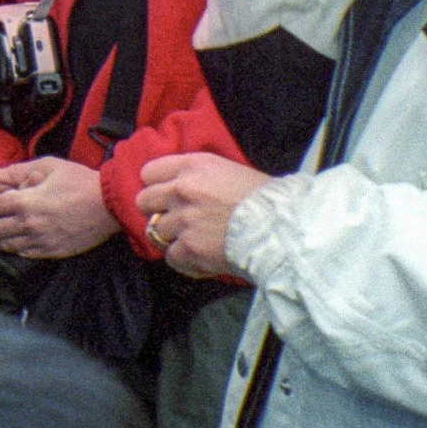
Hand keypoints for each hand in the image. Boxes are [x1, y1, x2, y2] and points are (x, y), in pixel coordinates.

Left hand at [0, 157, 119, 258]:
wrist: (109, 205)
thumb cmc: (80, 181)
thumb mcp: (49, 166)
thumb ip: (16, 171)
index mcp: (24, 201)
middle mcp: (28, 224)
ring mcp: (39, 240)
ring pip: (5, 246)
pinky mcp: (52, 251)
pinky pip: (24, 254)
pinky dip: (16, 248)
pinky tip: (18, 241)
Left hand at [135, 153, 274, 278]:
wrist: (283, 228)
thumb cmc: (266, 200)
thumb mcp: (231, 172)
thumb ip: (201, 178)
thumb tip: (183, 187)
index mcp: (193, 166)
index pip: (149, 172)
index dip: (156, 186)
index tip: (166, 195)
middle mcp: (182, 190)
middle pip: (143, 201)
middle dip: (157, 212)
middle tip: (177, 220)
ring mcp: (183, 220)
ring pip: (156, 231)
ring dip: (173, 238)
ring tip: (195, 240)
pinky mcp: (188, 248)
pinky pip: (171, 257)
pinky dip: (185, 261)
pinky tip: (202, 258)